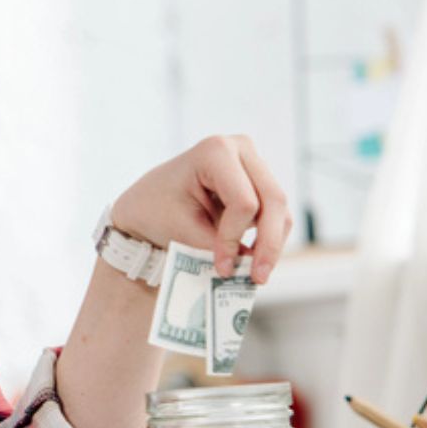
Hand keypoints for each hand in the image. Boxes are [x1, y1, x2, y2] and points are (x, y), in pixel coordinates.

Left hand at [108, 135, 292, 284]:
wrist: (147, 205)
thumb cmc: (156, 210)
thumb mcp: (182, 229)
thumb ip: (218, 246)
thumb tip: (251, 263)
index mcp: (214, 151)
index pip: (243, 201)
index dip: (235, 237)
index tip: (222, 266)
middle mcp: (239, 149)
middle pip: (273, 200)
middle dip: (268, 244)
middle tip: (259, 278)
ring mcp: (253, 164)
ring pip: (279, 209)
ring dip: (271, 244)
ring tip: (256, 275)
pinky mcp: (259, 183)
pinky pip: (276, 215)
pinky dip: (269, 239)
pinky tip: (253, 261)